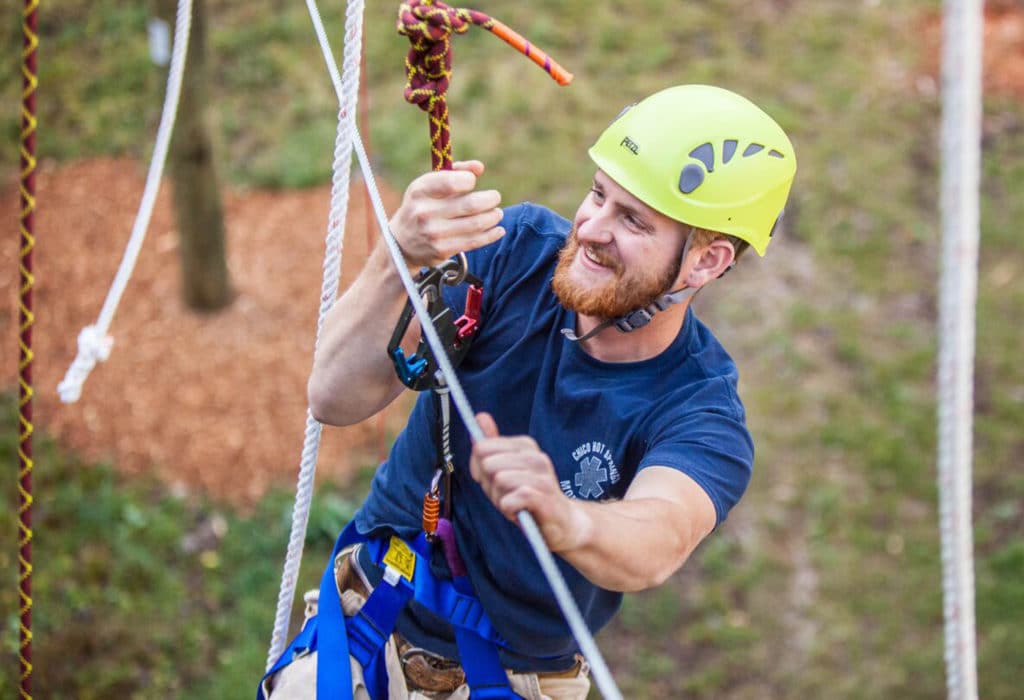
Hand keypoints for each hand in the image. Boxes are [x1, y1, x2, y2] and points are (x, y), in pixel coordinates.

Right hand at [389, 160, 504, 267]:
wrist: (402, 243)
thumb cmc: (421, 206)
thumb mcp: (429, 185)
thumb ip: (455, 172)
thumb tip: (479, 167)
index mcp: (420, 191)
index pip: (451, 182)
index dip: (469, 180)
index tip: (472, 182)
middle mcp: (425, 212)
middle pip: (470, 204)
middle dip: (490, 199)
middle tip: (495, 197)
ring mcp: (434, 233)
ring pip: (476, 224)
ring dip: (493, 217)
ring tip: (497, 213)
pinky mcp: (443, 250)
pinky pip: (474, 241)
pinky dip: (491, 234)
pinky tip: (498, 229)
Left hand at [470, 413, 587, 551]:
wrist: (563, 522)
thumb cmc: (530, 496)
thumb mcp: (507, 469)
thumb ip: (493, 445)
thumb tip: (479, 417)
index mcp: (525, 445)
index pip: (482, 448)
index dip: (478, 468)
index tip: (491, 480)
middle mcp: (535, 456)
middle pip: (488, 464)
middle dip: (489, 485)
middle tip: (505, 495)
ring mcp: (542, 476)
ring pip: (498, 481)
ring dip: (499, 499)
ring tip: (514, 504)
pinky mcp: (544, 497)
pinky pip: (509, 500)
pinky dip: (508, 510)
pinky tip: (519, 512)